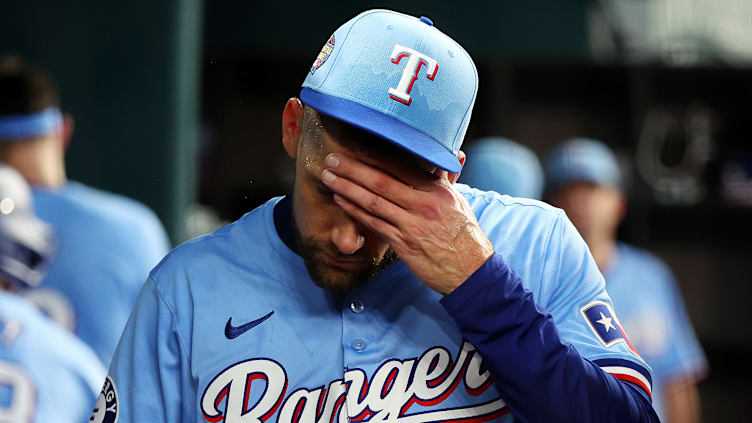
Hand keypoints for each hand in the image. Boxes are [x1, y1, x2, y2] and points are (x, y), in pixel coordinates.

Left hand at [321, 152, 493, 293]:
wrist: (472, 271)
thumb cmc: (464, 235)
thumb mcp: (458, 201)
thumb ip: (447, 178)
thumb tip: (455, 154)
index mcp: (438, 190)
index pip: (402, 166)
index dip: (375, 155)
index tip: (355, 145)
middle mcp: (424, 205)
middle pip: (381, 181)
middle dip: (353, 169)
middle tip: (332, 159)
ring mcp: (412, 225)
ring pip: (373, 202)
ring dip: (347, 188)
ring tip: (328, 177)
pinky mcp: (403, 244)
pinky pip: (374, 224)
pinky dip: (355, 211)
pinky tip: (341, 200)